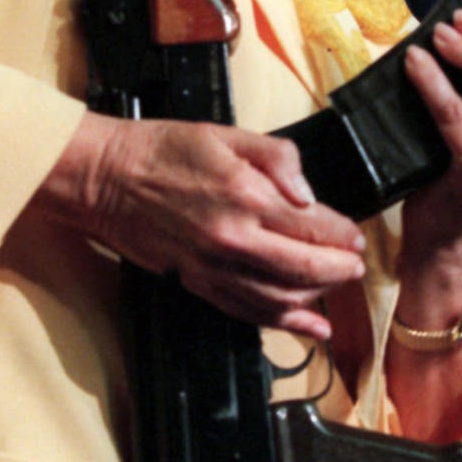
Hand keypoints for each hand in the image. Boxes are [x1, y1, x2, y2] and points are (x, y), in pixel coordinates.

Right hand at [31, 110, 365, 339]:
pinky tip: (310, 326)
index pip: (315, 226)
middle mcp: (235, 239)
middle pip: (307, 269)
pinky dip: (285, 324)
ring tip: (335, 285)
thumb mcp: (226, 135)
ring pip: (283, 298)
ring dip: (318, 296)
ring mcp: (215, 267)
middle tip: (355, 264)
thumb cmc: (161, 151)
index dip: (344, 234)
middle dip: (341, 270)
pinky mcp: (198, 284)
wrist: (106, 178)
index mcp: (246, 196)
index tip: (356, 236)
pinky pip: (249, 312)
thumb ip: (278, 158)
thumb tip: (307, 192)